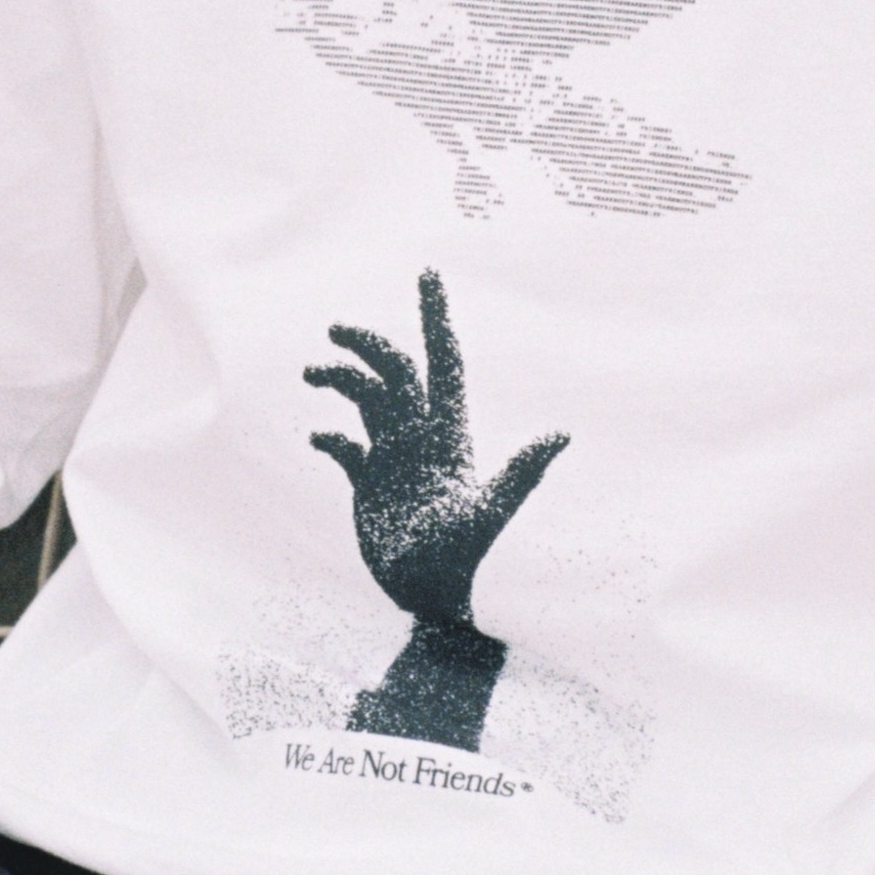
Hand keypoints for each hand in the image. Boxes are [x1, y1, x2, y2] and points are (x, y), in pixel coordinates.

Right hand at [308, 268, 565, 628]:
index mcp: (447, 433)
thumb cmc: (463, 563)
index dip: (436, 317)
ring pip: (366, 400)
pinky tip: (317, 441)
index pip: (442, 361)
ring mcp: (394, 459)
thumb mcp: (491, 516)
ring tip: (312, 375)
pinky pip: (346, 447)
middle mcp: (420, 437)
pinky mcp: (370, 485)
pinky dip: (329, 436)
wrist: (431, 600)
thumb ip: (519, 474)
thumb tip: (562, 435)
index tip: (428, 274)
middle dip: (367, 344)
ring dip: (340, 380)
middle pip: (394, 371)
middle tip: (335, 331)